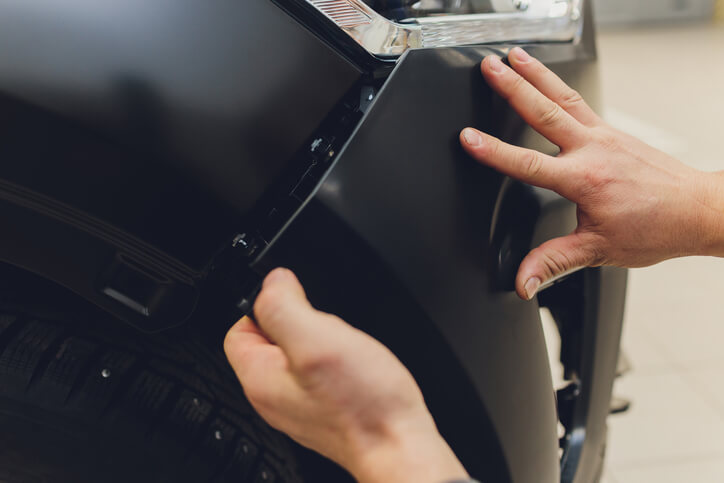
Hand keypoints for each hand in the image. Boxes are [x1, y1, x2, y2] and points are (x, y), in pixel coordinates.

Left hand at [224, 268, 467, 482]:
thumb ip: (284, 305)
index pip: (239, 327)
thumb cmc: (364, 404)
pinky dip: (335, 362)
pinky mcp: (324, 409)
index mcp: (259, 377)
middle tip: (326, 330)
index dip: (265, 304)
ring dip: (320, 342)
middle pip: (270, 339)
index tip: (295, 302)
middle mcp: (273, 396)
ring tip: (343, 349)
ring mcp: (299, 405)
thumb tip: (272, 281)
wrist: (400, 445)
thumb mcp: (317, 338)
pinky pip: (319, 374)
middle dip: (299, 323)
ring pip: (298, 355)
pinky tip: (352, 366)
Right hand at [460, 47, 723, 299]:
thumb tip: (524, 283)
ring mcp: (605, 135)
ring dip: (536, 74)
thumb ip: (554, 263)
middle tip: (488, 67)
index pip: (528, 163)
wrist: (697, 209)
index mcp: (585, 180)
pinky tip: (547, 79)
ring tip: (514, 55)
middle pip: (544, 112)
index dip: (494, 151)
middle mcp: (594, 149)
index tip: (468, 136)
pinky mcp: (613, 132)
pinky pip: (580, 102)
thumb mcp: (598, 251)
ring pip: (563, 97)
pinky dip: (558, 86)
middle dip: (512, 87)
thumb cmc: (656, 228)